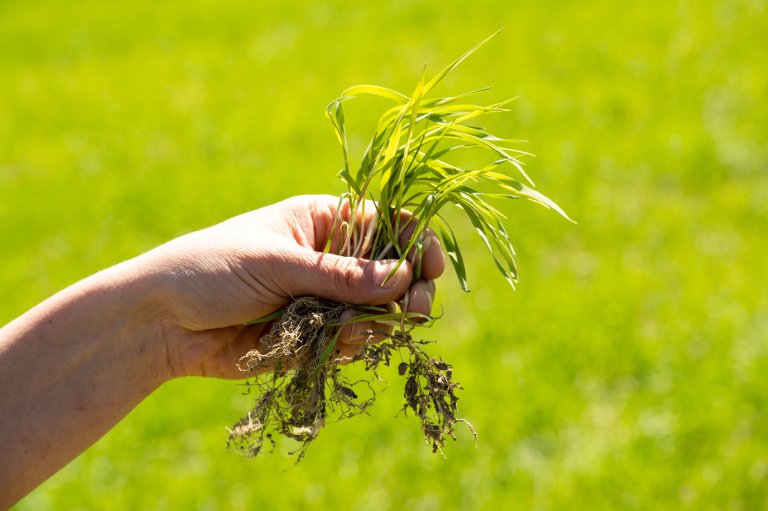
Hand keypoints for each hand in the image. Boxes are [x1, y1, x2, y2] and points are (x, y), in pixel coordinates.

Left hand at [140, 194, 444, 378]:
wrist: (161, 323)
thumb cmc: (212, 269)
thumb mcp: (278, 263)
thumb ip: (340, 276)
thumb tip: (405, 277)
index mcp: (322, 223)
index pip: (385, 225)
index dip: (414, 242)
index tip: (430, 267)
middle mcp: (329, 261)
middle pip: (391, 273)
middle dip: (408, 290)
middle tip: (415, 310)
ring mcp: (323, 301)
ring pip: (376, 313)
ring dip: (381, 323)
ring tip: (366, 331)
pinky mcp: (312, 338)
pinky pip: (351, 343)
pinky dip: (353, 347)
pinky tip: (340, 346)